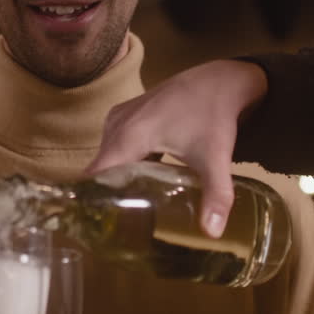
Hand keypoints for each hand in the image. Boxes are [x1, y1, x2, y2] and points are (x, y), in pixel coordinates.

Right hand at [86, 59, 267, 236]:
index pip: (95, 176)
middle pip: (99, 170)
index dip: (92, 201)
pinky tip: (135, 186)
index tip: (97, 227)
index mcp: (128, 136)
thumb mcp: (216, 158)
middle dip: (103, 197)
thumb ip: (216, 195)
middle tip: (113, 229)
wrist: (221, 80)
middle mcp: (117, 125)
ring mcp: (119, 118)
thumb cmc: (215, 116)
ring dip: (112, 182)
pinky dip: (121, 166)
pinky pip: (114, 147)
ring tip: (122, 213)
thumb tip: (213, 234)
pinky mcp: (127, 116)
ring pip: (107, 158)